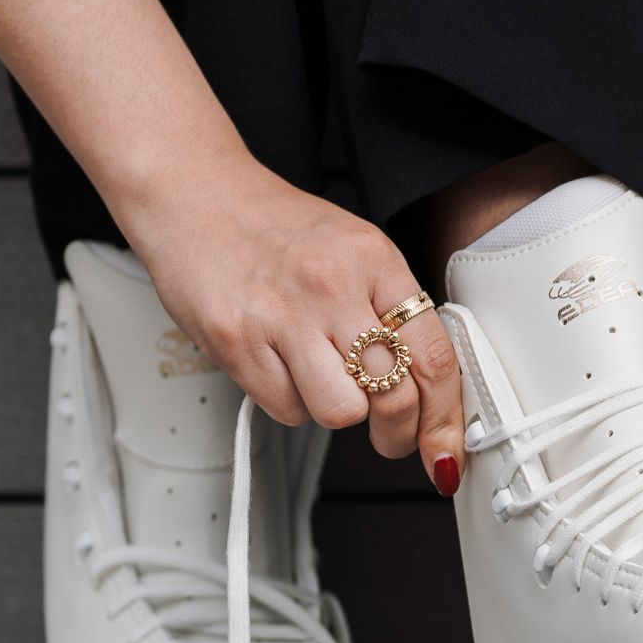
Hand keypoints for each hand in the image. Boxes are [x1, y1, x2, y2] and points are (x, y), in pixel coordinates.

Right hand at [118, 162, 462, 491]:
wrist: (195, 195)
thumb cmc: (275, 227)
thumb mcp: (355, 249)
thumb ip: (392, 306)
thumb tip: (428, 382)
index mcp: (374, 260)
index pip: (435, 356)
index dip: (447, 417)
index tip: (445, 446)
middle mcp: (332, 286)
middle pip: (394, 396)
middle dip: (399, 433)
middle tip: (392, 436)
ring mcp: (281, 316)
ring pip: (341, 412)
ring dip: (337, 410)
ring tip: (322, 379)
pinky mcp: (235, 342)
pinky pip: (286, 410)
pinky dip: (291, 402)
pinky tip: (282, 367)